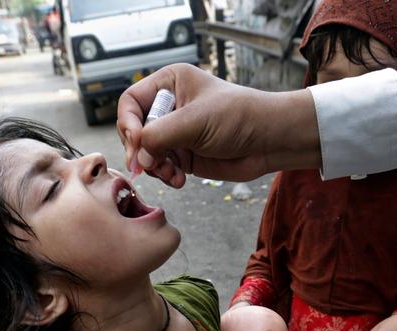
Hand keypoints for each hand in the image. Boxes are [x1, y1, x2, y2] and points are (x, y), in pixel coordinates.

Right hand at [116, 64, 319, 187]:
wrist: (268, 141)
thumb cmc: (237, 117)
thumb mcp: (195, 120)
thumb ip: (160, 136)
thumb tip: (137, 157)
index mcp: (170, 83)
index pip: (131, 102)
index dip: (128, 124)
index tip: (137, 143)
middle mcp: (170, 108)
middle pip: (135, 131)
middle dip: (141, 151)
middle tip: (149, 166)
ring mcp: (176, 134)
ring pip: (147, 154)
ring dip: (155, 168)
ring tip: (171, 174)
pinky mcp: (185, 156)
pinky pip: (162, 168)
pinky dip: (166, 176)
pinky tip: (179, 180)